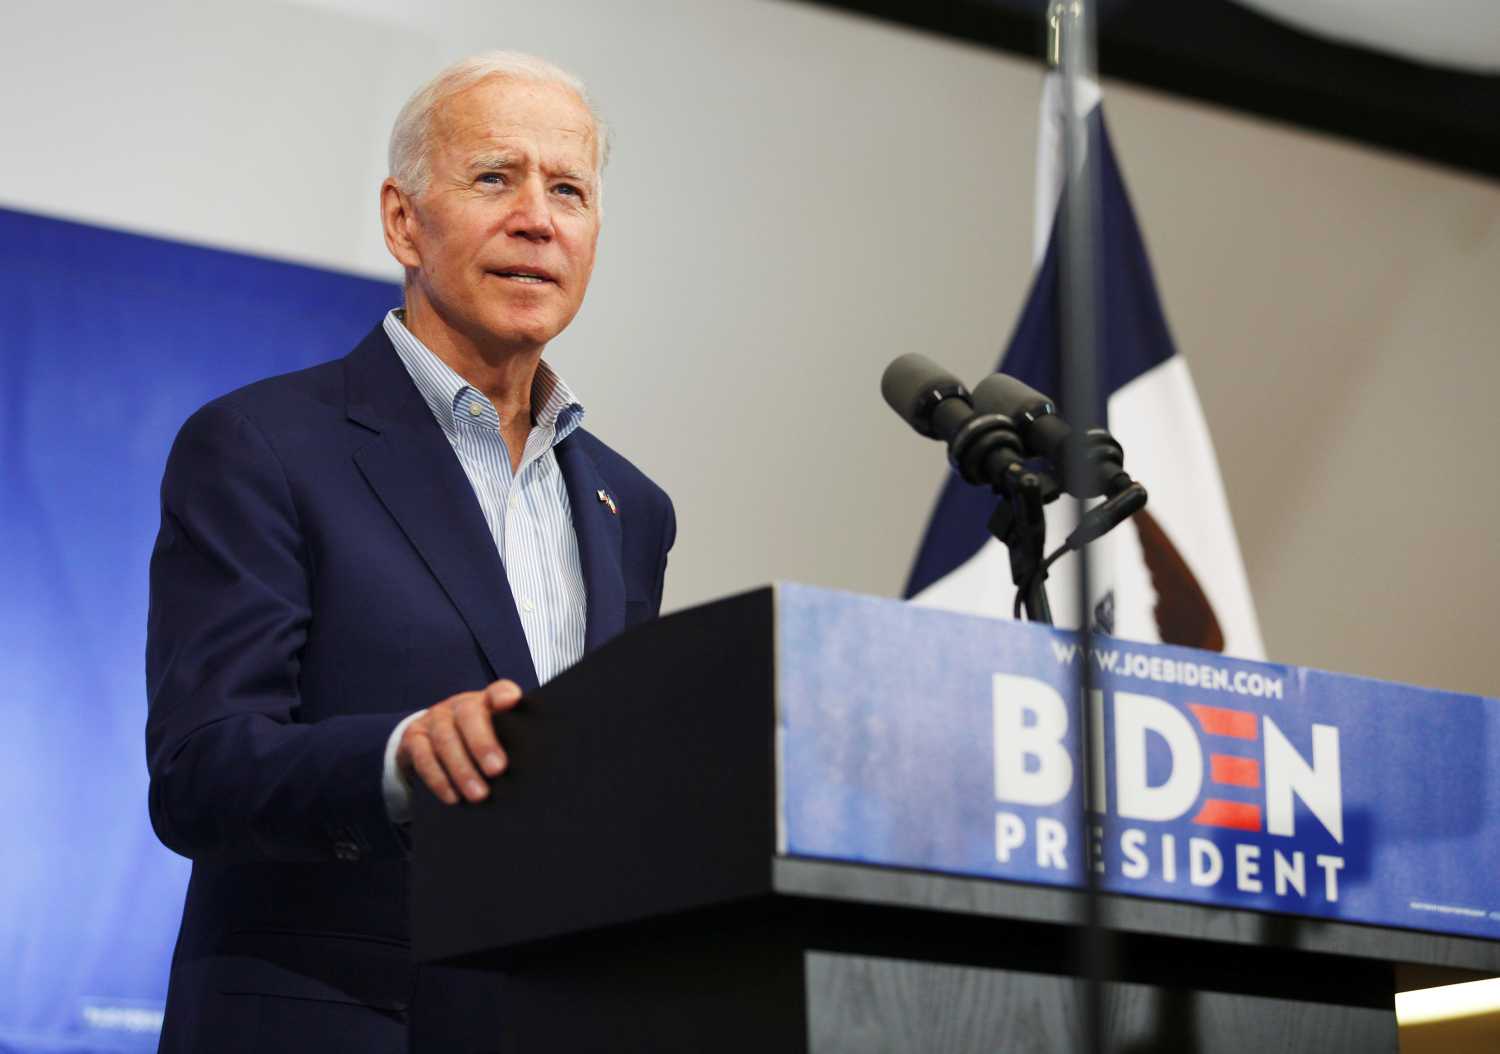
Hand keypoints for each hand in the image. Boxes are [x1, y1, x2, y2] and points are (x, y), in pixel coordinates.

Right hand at [396, 679, 522, 804]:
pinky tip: (452, 797)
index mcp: (485, 702)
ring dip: (462, 769)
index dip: (504, 694)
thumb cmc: (476, 743)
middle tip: (498, 770)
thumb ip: (511, 742)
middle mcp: (459, 705)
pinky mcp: (413, 738)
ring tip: (478, 794)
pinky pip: (423, 757)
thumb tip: (535, 767)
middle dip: (483, 743)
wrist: (431, 744)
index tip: (511, 702)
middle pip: (469, 715)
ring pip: (445, 739)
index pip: (498, 690)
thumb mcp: (495, 737)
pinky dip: (438, 779)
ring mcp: (434, 719)